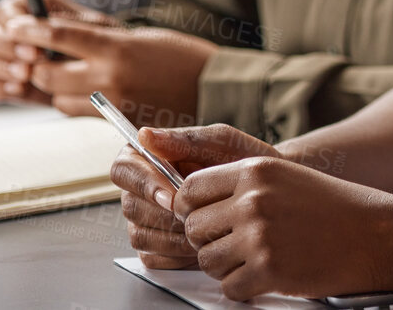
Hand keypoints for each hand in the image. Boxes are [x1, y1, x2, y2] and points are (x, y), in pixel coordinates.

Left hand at [0, 0, 213, 124]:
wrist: (212, 88)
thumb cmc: (178, 54)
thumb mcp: (137, 35)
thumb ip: (95, 35)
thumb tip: (54, 27)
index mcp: (117, 48)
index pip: (60, 36)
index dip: (31, 30)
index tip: (16, 25)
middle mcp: (110, 78)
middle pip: (47, 74)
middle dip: (35, 66)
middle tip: (36, 55)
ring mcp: (111, 104)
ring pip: (56, 98)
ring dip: (53, 87)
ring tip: (67, 73)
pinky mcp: (114, 122)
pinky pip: (76, 112)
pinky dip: (71, 102)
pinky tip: (85, 91)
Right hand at [112, 123, 277, 271]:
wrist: (268, 192)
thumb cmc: (244, 161)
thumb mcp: (222, 143)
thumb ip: (185, 140)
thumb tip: (145, 135)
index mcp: (150, 158)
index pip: (124, 169)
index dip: (143, 184)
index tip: (173, 197)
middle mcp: (142, 190)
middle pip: (131, 206)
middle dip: (165, 215)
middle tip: (200, 216)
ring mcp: (147, 220)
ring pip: (140, 235)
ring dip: (174, 236)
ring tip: (208, 228)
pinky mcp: (156, 248)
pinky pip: (153, 258)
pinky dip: (178, 255)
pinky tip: (203, 244)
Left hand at [173, 151, 392, 300]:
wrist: (375, 234)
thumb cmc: (333, 207)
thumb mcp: (286, 178)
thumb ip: (243, 185)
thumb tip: (191, 204)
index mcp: (255, 170)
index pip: (190, 191)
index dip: (190, 210)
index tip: (204, 221)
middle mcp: (253, 200)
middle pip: (193, 229)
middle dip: (209, 242)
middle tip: (238, 246)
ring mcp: (259, 235)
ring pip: (207, 261)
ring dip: (226, 267)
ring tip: (258, 260)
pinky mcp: (269, 269)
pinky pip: (230, 288)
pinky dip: (245, 289)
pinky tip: (270, 276)